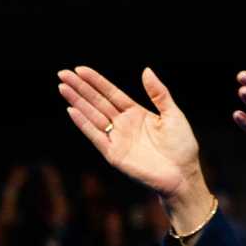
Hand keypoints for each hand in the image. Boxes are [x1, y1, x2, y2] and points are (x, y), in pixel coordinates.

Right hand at [57, 66, 201, 202]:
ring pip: (92, 115)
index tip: (80, 69)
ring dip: (77, 101)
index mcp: (136, 113)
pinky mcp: (113, 154)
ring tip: (63, 87)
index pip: (111, 93)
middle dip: (80, 87)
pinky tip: (72, 110)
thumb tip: (146, 70)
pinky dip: (83, 123)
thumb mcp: (173, 115)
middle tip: (63, 73)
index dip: (95, 81)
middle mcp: (123, 124)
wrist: (183, 176)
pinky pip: (95, 136)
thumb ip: (159, 93)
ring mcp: (117, 139)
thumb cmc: (182, 147)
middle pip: (97, 101)